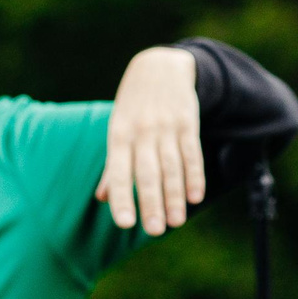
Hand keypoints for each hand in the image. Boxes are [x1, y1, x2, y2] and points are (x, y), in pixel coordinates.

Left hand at [97, 46, 202, 233]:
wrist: (158, 67)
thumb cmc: (132, 107)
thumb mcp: (117, 129)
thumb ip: (113, 165)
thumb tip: (103, 198)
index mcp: (118, 135)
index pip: (119, 171)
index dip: (122, 197)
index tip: (124, 224)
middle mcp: (140, 132)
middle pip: (146, 173)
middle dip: (150, 203)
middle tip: (154, 231)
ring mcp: (164, 127)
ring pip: (170, 166)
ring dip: (174, 196)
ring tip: (175, 223)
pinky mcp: (187, 122)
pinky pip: (192, 153)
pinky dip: (193, 176)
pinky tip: (194, 198)